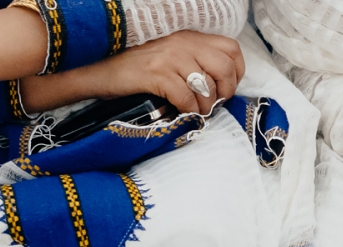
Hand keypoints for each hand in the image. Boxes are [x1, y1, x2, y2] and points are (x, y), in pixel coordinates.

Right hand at [75, 30, 242, 115]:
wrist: (105, 73)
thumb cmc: (140, 70)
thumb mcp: (172, 57)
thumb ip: (196, 62)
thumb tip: (221, 84)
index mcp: (190, 38)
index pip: (231, 49)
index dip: (236, 73)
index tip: (227, 89)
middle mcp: (183, 44)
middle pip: (224, 67)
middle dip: (225, 92)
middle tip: (214, 104)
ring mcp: (169, 58)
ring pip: (206, 85)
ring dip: (205, 105)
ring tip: (197, 111)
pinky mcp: (156, 75)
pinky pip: (185, 97)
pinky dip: (189, 110)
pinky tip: (183, 112)